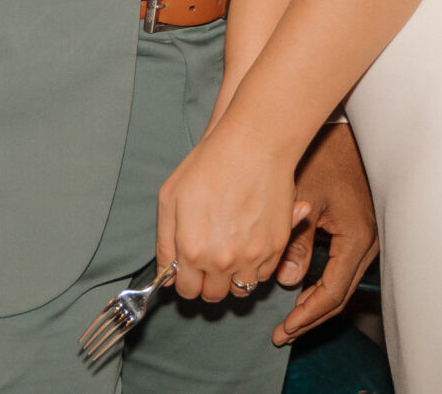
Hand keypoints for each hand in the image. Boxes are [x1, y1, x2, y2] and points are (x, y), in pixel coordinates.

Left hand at [156, 116, 300, 304]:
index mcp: (192, 250)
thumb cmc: (209, 165)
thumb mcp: (169, 198)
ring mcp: (252, 256)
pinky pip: (263, 275)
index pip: (186, 291)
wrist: (254, 145)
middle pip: (213, 295)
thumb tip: (168, 274)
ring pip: (239, 291)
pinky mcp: (276, 247)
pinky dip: (255, 267)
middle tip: (208, 260)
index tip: (189, 270)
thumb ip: (165, 242)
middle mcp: (222, 260)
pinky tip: (248, 243)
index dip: (185, 280)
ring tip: (229, 253)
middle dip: (207, 282)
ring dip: (232, 278)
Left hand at [274, 123, 377, 345]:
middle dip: (312, 316)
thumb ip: (296, 243)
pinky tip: (307, 286)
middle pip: (341, 294)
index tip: (283, 330)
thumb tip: (289, 282)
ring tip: (292, 317)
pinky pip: (346, 265)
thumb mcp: (303, 198)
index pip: (333, 293)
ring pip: (345, 281)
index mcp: (357, 238)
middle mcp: (370, 241)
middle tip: (284, 333)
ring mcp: (371, 235)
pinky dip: (327, 281)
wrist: (343, 127)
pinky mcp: (365, 227)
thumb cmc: (323, 156)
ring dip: (319, 301)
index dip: (307, 316)